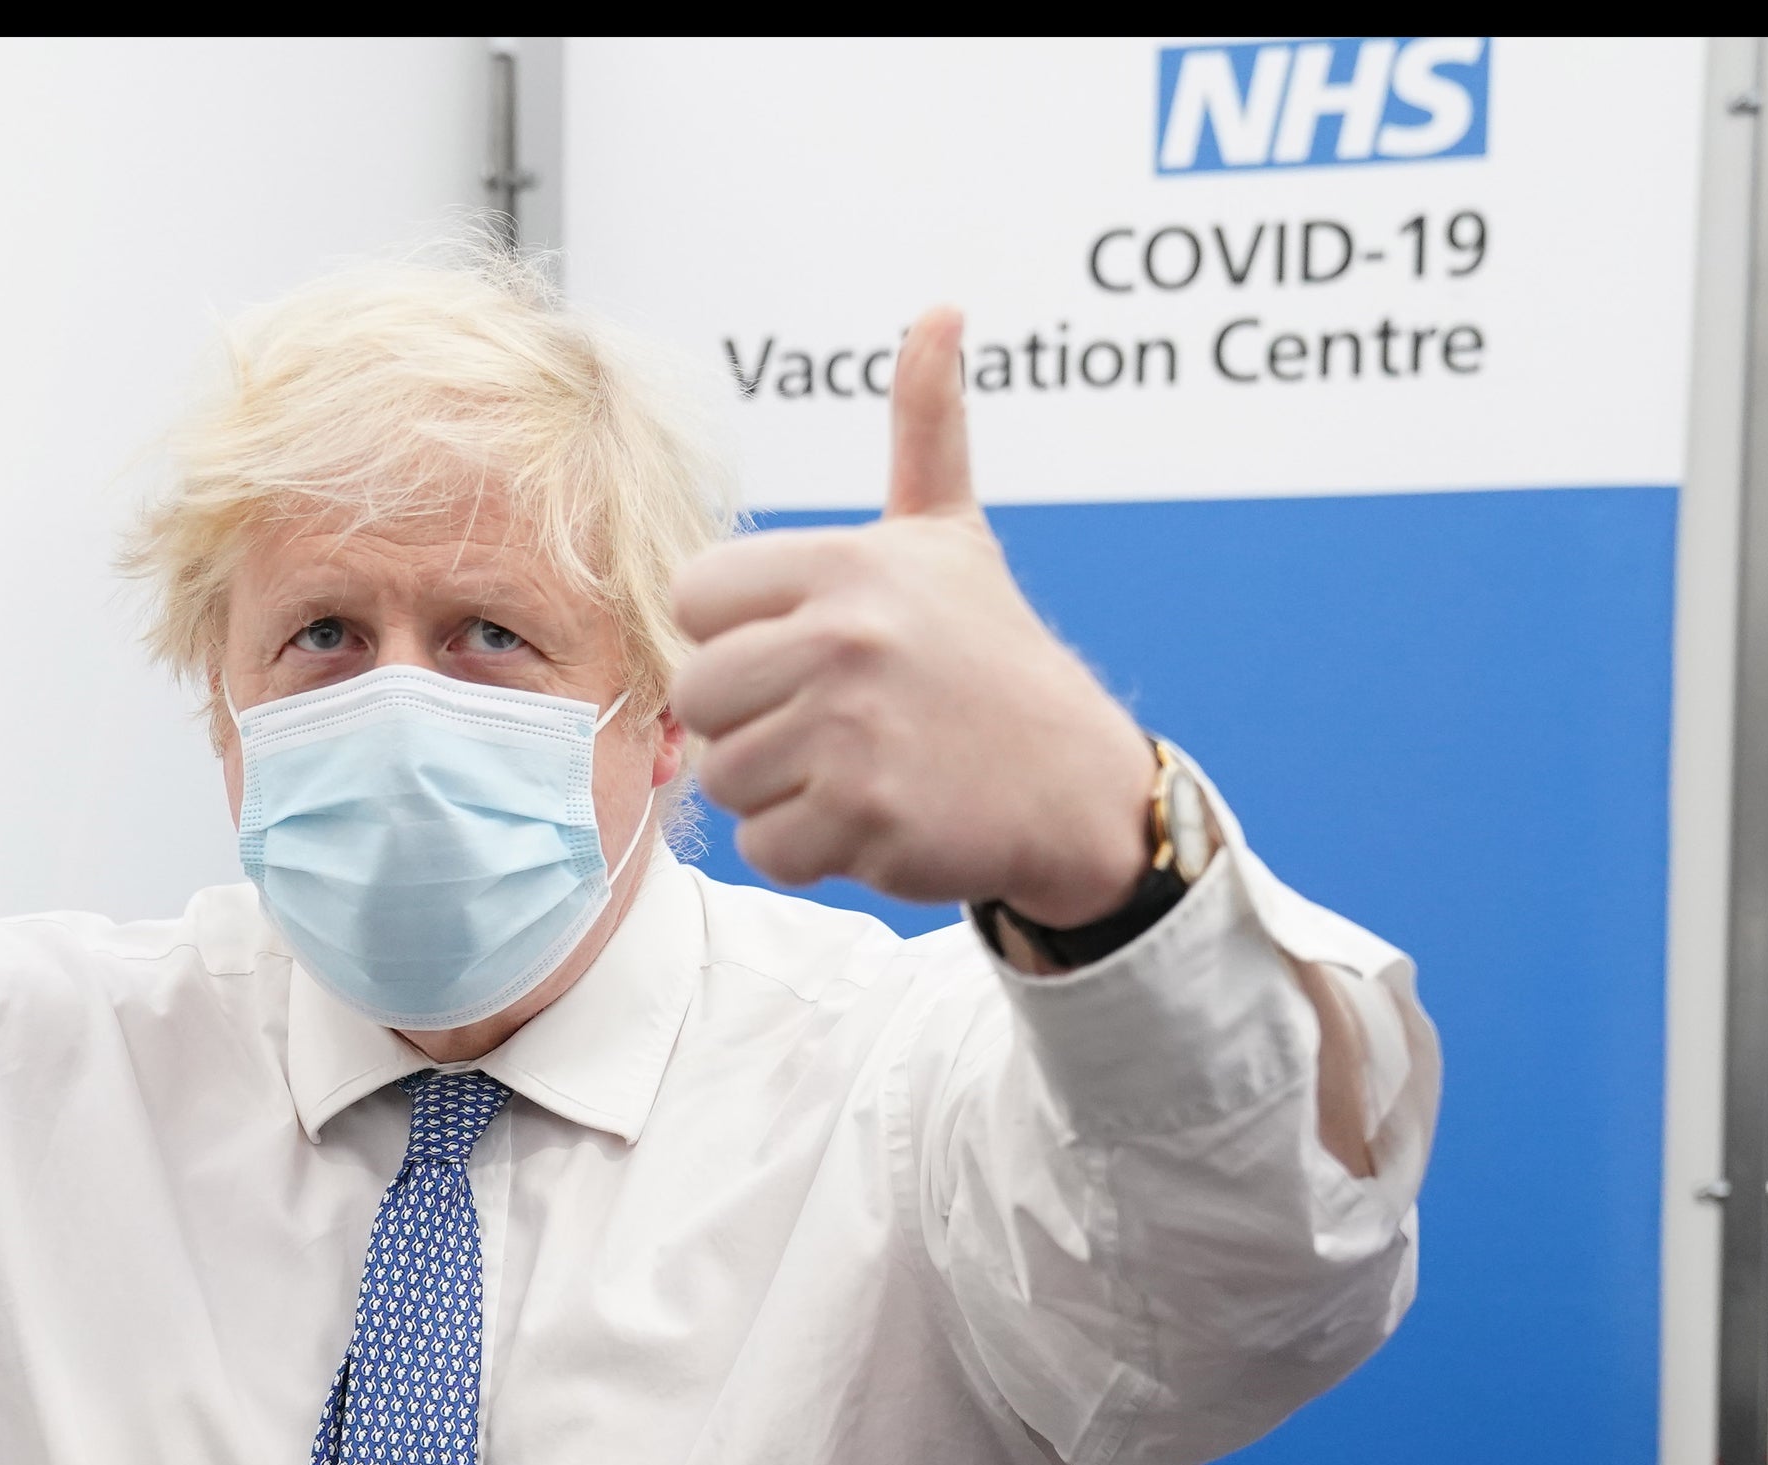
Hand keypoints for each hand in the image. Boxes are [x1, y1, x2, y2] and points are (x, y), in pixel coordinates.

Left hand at [669, 309, 1154, 929]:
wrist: (1074, 785)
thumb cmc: (990, 660)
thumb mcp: (952, 537)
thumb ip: (926, 430)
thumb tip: (941, 310)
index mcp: (846, 563)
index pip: (693, 598)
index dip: (737, 634)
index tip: (805, 648)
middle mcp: (845, 637)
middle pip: (695, 694)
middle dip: (748, 721)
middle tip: (828, 721)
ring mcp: (853, 731)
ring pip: (722, 778)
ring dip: (777, 790)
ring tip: (855, 767)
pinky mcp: (865, 817)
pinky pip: (764, 848)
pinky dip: (809, 850)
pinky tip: (870, 818)